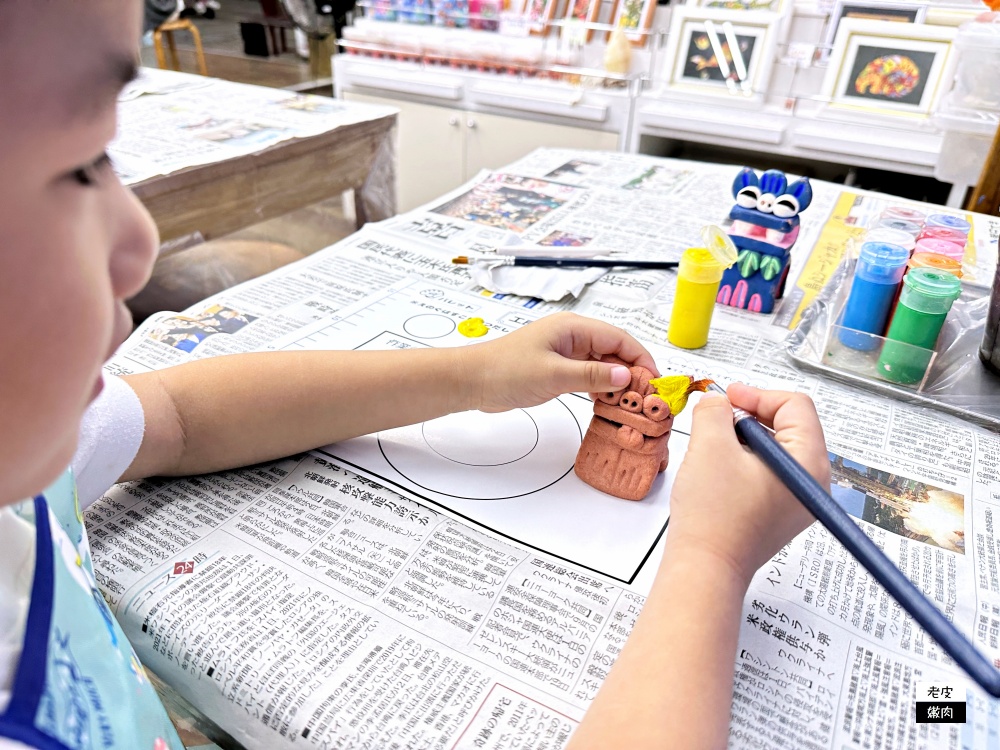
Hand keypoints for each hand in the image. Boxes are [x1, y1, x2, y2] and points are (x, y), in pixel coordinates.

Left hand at [463, 312, 657, 412]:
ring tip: (632, 403)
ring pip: (603, 364)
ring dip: (617, 381)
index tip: (655, 381)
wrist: (472, 381)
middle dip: (633, 372)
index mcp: (573, 328)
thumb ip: (592, 375)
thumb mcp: (553, 375)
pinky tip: (607, 402)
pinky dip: (600, 387)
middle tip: (647, 397)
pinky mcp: (557, 368)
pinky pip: (588, 374)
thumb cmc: (505, 370)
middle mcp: (572, 336)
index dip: (641, 359)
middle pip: (615, 350)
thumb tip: (626, 375)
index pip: (620, 339)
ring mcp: (565, 352)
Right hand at [667, 384, 828, 587]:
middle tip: (717, 420)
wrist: (705, 568)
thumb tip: (718, 402)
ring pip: (775, 449)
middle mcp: (812, 482)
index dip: (757, 394)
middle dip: (749, 416)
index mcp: (808, 462)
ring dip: (743, 440)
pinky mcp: (779, 513)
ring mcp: (797, 500)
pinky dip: (743, 462)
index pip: (795, 406)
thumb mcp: (710, 445)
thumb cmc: (713, 516)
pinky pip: (767, 473)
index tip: (727, 397)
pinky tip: (718, 473)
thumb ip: (715, 409)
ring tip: (714, 450)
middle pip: (788, 426)